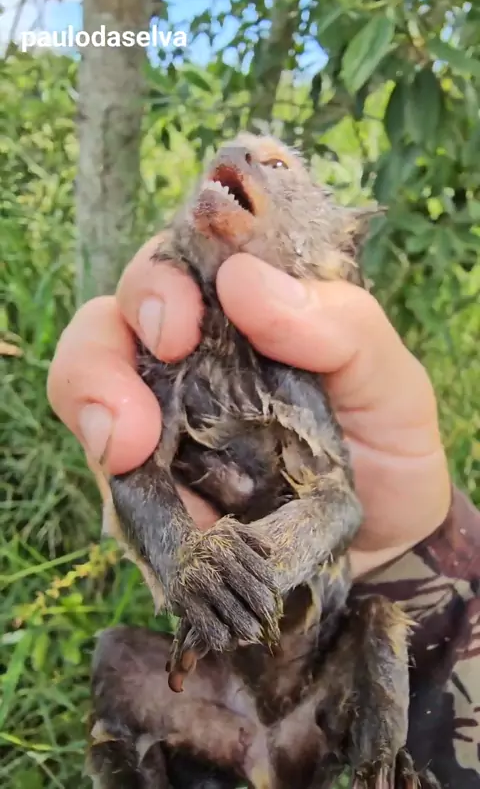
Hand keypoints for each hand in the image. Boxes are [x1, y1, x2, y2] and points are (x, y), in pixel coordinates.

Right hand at [47, 235, 450, 577]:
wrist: (382, 552)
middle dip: (104, 349)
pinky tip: (173, 514)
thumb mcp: (391, 383)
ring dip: (91, 403)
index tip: (178, 327)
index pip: (180, 262)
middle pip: (114, 318)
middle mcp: (193, 356)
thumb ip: (340, 324)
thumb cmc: (388, 452)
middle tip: (142, 391)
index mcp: (247, 313)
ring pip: (84, 381)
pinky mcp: (147, 482)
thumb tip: (244, 280)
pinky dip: (120, 483)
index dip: (160, 280)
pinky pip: (106, 469)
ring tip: (124, 449)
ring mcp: (163, 417)